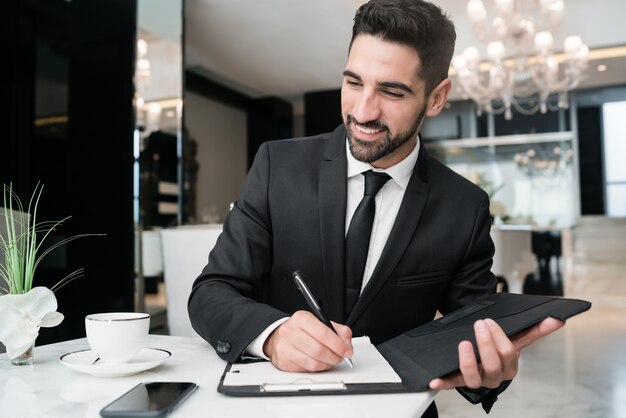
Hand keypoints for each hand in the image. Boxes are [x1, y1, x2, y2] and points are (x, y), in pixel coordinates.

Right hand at [263, 310, 352, 371]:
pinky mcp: (283, 362)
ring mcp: (285, 347)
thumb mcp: (319, 322)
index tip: (347, 350)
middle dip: (335, 356)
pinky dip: (317, 369)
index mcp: (301, 318)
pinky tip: (319, 362)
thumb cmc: (301, 330)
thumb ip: (337, 330)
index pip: (324, 333)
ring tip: (330, 360)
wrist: (278, 336)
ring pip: (313, 363)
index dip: (339, 344)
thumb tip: (347, 343)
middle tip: (341, 357)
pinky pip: (306, 370)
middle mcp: (290, 331)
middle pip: (319, 350)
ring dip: (327, 364)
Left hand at [429, 317, 563, 389]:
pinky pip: (450, 384)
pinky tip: (433, 381)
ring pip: (473, 378)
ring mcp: (476, 380)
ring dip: (467, 361)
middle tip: (479, 324)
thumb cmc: (498, 348)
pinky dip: (442, 383)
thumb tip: (556, 319)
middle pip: (492, 365)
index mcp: (509, 366)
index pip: (508, 353)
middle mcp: (493, 377)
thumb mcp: (515, 338)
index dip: (499, 337)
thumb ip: (534, 330)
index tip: (489, 321)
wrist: (481, 356)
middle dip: (486, 343)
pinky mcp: (458, 381)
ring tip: (464, 344)